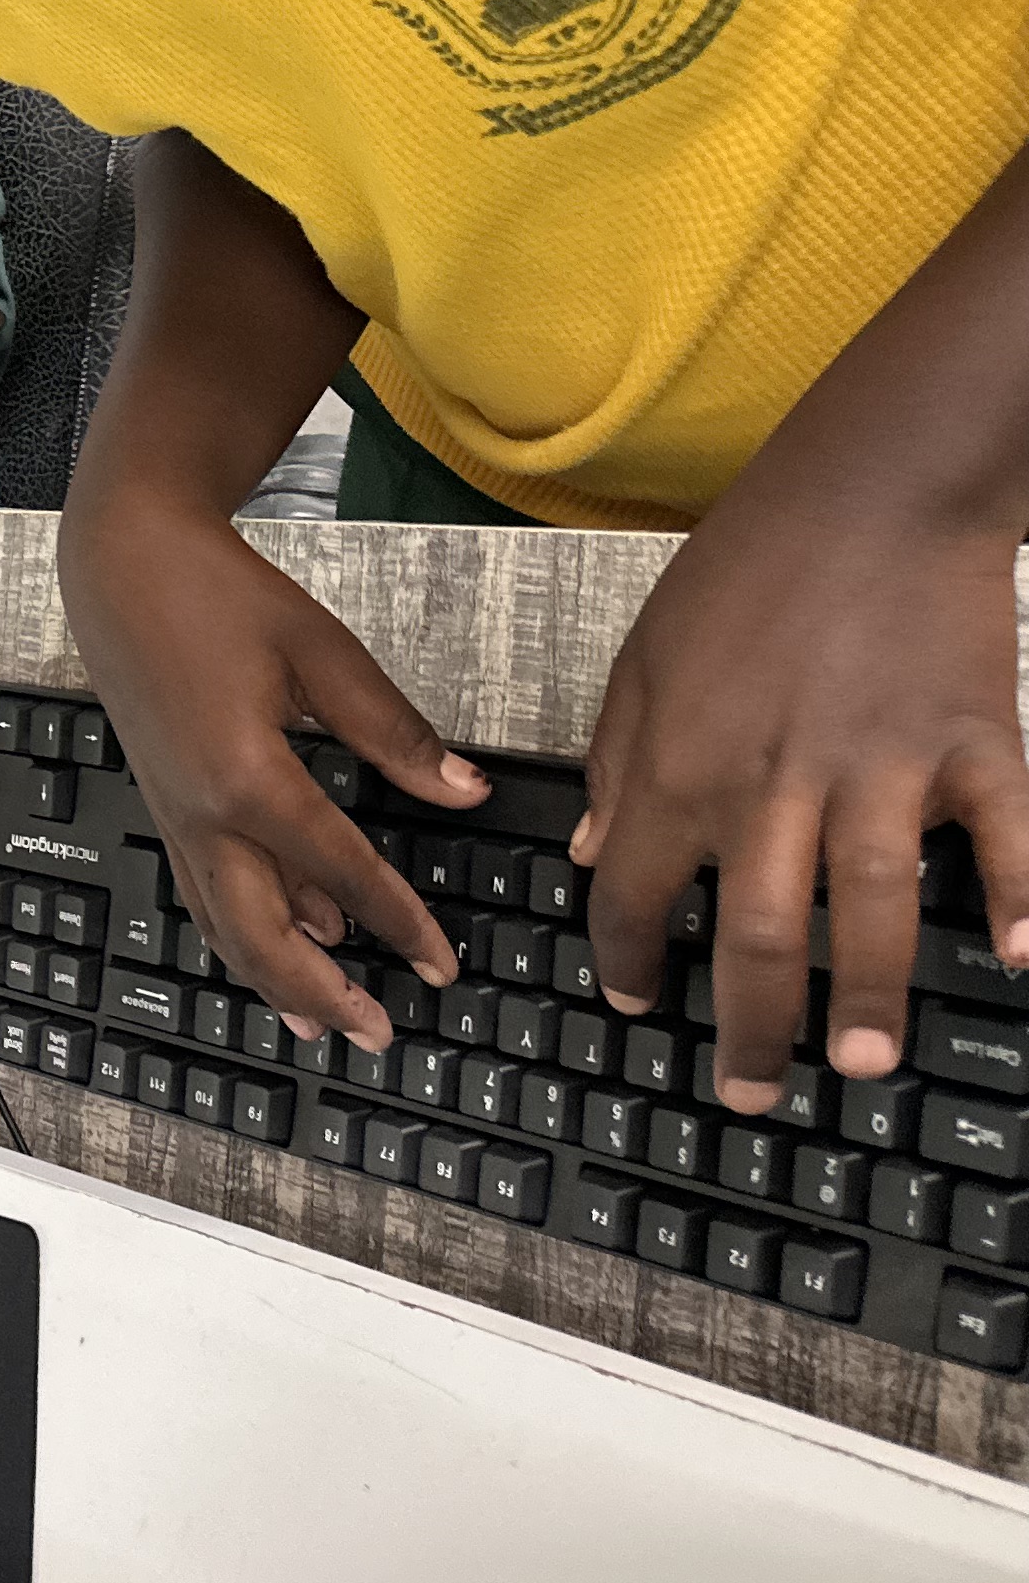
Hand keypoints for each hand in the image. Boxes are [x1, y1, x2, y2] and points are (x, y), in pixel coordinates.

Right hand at [58, 485, 482, 1048]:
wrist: (122, 562)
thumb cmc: (220, 595)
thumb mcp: (324, 653)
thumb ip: (393, 733)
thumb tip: (462, 790)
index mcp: (250, 778)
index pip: (342, 873)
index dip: (398, 924)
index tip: (440, 964)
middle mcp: (203, 814)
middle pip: (262, 934)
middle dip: (321, 991)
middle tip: (377, 1033)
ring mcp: (174, 815)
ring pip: (222, 926)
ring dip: (274, 981)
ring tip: (321, 1022)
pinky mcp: (163, 804)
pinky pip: (202, 890)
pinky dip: (242, 932)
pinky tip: (282, 941)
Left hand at [573, 485, 1028, 1107]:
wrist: (871, 488)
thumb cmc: (749, 571)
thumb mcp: (640, 662)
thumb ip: (614, 763)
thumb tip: (596, 849)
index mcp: (682, 766)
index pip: (637, 894)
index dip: (629, 958)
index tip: (639, 1004)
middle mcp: (777, 783)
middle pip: (762, 936)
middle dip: (755, 1028)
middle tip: (756, 1094)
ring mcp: (884, 768)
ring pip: (873, 909)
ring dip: (871, 997)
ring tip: (864, 1066)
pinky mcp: (975, 742)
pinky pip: (1004, 834)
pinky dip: (1019, 895)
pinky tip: (1022, 955)